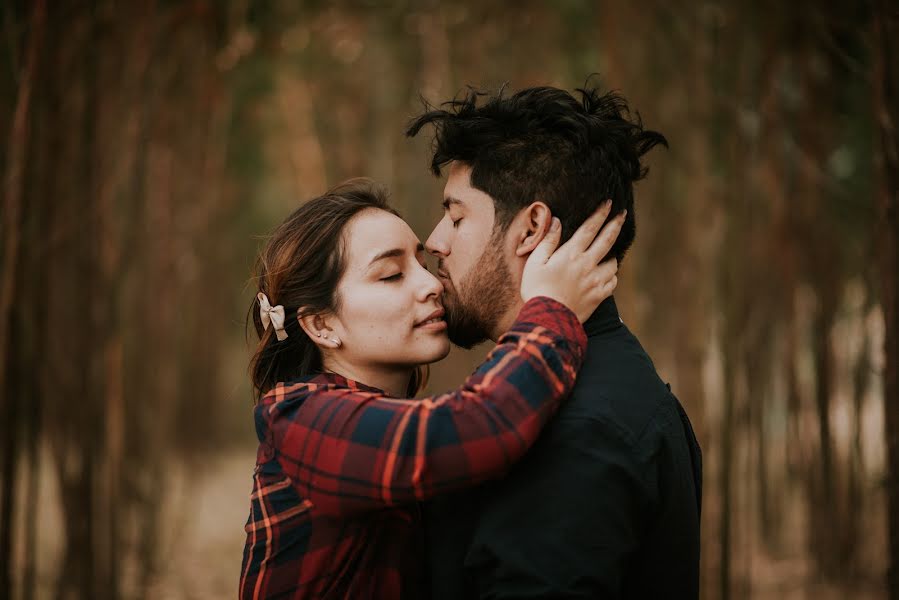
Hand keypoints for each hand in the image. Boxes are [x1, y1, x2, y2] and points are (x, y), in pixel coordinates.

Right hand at [521, 200, 623, 321]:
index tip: (609, 203)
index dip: (600, 214)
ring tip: (608, 253)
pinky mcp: (599, 296)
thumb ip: (547, 241)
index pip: (589, 228)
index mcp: (571, 254)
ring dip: (612, 255)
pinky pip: (612, 282)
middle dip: (616, 224)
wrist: (548, 319)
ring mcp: (595, 281)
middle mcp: (587, 265)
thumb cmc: (537, 290)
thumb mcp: (535, 263)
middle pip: (607, 240)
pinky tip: (605, 275)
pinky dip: (610, 276)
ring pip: (612, 263)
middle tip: (623, 214)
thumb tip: (557, 222)